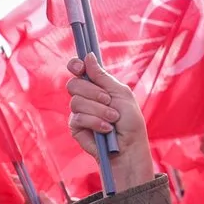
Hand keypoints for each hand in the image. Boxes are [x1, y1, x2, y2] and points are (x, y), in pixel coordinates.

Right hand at [66, 54, 154, 190]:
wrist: (129, 147)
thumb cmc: (130, 121)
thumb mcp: (120, 93)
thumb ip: (102, 77)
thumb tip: (88, 56)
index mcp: (96, 85)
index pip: (78, 69)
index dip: (75, 65)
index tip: (80, 67)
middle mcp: (85, 96)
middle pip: (74, 84)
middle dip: (93, 92)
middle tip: (108, 100)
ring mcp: (79, 111)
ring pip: (76, 101)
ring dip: (98, 110)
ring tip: (112, 119)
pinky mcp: (76, 127)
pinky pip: (78, 118)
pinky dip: (95, 122)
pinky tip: (106, 129)